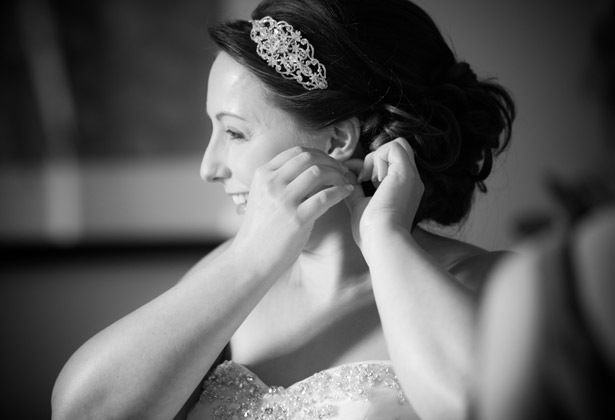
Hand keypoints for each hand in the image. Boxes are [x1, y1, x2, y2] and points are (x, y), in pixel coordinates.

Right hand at [230, 146, 353, 276]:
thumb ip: (280, 181)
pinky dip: (340, 191)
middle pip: (309, 159)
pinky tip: (347, 192)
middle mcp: (272, 183)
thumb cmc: (260, 230)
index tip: (330, 161)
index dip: (318, 154)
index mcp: (263, 175)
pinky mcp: (297, 218)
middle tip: (342, 170)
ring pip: (318, 173)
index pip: (296, 152)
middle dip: (330, 161)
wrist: (251, 258)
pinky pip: (325, 197)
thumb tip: (311, 170)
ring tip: (345, 181)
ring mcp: (284, 200)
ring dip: (338, 175)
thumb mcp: (263, 196)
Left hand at [344, 138, 423, 251]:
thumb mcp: (359, 205)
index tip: (358, 180)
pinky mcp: (406, 173)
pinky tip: (373, 179)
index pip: (392, 162)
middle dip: (377, 158)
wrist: (382, 241)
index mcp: (403, 189)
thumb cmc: (371, 233)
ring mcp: (411, 176)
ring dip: (377, 158)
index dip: (372, 165)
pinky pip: (394, 148)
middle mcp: (411, 181)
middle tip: (365, 178)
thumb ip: (354, 188)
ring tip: (369, 180)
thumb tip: (345, 173)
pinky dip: (378, 158)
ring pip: (397, 146)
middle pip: (399, 150)